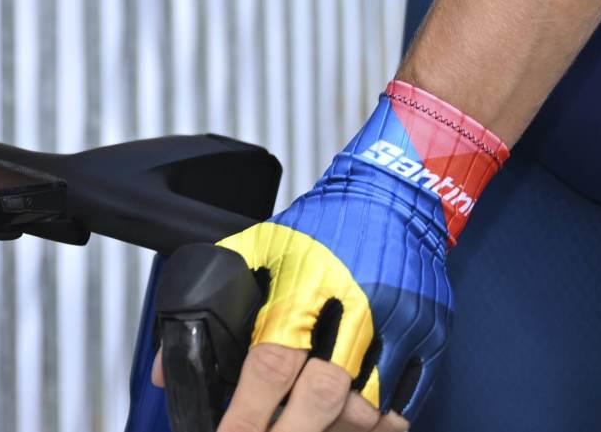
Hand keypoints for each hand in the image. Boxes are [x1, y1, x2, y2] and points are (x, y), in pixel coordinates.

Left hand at [180, 83, 505, 430]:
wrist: (396, 192)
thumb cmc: (323, 223)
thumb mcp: (258, 246)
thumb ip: (214, 299)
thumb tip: (169, 366)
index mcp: (305, 285)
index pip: (269, 367)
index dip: (247, 416)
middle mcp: (353, 308)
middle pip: (319, 401)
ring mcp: (398, 325)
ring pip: (364, 412)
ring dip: (334, 430)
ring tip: (308, 426)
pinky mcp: (431, 336)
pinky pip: (406, 405)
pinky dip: (381, 425)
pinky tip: (355, 424)